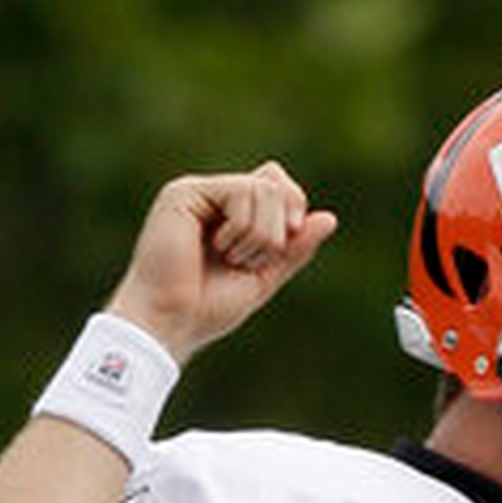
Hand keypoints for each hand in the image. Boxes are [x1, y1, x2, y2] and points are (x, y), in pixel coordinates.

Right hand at [104, 164, 337, 359]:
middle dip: (279, 226)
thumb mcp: (265, 277)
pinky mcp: (184, 192)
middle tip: (250, 259)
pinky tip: (217, 246)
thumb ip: (294, 249)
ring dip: (260, 234)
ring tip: (230, 257)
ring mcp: (197, 193)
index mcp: (228, 215)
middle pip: (276, 182)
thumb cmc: (207, 307)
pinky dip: (243, 226)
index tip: (284, 245)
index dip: (293, 208)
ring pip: (263, 188)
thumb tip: (330, 218)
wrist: (171, 321)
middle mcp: (212, 199)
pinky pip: (241, 190)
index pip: (278, 185)